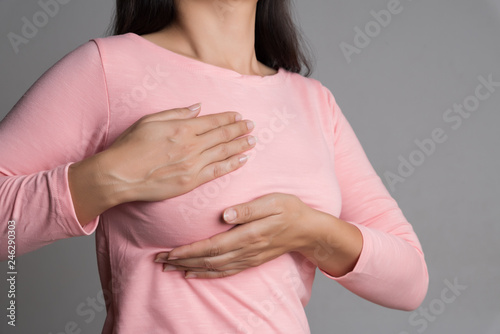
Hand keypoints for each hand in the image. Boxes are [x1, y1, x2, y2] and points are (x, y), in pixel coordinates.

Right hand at [99, 103, 255, 202]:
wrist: (119, 174)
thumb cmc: (130, 146)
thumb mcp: (150, 120)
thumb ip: (177, 113)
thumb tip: (197, 107)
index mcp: (182, 128)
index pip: (212, 121)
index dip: (228, 118)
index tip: (239, 116)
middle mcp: (191, 145)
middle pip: (222, 135)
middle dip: (239, 129)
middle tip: (252, 126)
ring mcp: (192, 165)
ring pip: (223, 152)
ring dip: (240, 145)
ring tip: (252, 140)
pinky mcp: (190, 182)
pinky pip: (217, 172)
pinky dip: (231, 165)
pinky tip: (242, 160)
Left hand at [154, 193, 316, 277]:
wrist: (308, 230)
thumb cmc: (290, 210)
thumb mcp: (274, 202)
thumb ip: (249, 209)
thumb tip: (224, 214)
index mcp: (248, 235)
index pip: (211, 246)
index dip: (188, 251)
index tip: (168, 252)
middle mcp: (245, 251)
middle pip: (207, 260)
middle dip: (181, 261)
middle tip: (158, 260)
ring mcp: (248, 258)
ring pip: (213, 268)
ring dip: (189, 268)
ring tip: (168, 268)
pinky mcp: (250, 261)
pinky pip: (224, 272)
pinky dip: (205, 275)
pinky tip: (193, 274)